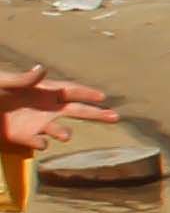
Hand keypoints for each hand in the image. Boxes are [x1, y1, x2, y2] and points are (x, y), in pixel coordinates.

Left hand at [1, 64, 120, 159]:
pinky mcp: (25, 137)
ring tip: (65, 135)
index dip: (86, 93)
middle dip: (96, 114)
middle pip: (76, 111)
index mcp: (43, 90)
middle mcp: (45, 107)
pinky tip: (39, 141)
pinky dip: (41, 143)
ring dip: (64, 132)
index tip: (103, 96)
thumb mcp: (5, 82)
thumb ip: (24, 78)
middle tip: (115, 117)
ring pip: (60, 130)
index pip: (70, 90)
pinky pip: (40, 142)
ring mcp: (37, 123)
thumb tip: (43, 69)